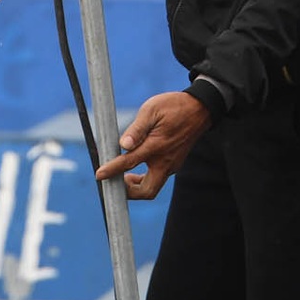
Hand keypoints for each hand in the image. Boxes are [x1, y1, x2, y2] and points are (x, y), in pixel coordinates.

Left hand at [93, 90, 211, 199]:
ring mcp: (172, 165)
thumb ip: (137, 128)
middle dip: (129, 193)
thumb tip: (123, 144)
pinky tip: (138, 163)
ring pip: (153, 186)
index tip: (99, 176)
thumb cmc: (174, 106)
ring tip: (124, 173)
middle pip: (147, 191)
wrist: (200, 109)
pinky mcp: (175, 164)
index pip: (129, 163)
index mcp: (156, 146)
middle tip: (116, 181)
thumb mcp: (152, 109)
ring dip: (136, 186)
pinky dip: (145, 177)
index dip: (112, 170)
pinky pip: (158, 177)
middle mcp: (166, 161)